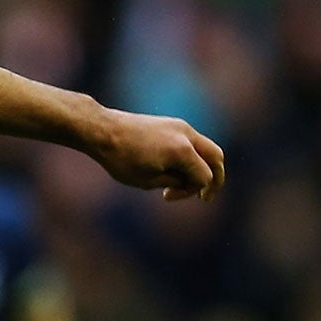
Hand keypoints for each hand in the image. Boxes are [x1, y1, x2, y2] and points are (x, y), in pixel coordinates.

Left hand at [89, 109, 225, 201]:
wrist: (103, 131)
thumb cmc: (121, 159)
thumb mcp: (148, 181)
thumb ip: (176, 181)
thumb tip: (193, 180)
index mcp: (183, 151)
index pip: (204, 176)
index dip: (190, 191)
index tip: (165, 196)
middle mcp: (187, 135)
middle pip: (216, 157)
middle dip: (215, 179)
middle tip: (205, 197)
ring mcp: (181, 126)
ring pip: (205, 148)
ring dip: (201, 167)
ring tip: (185, 185)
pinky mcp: (173, 124)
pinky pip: (192, 142)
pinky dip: (191, 157)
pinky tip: (173, 170)